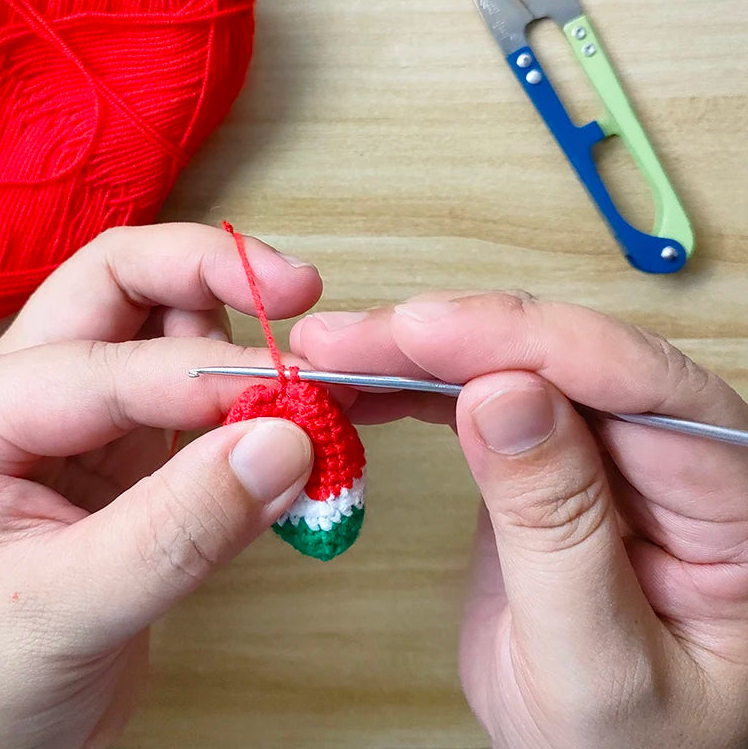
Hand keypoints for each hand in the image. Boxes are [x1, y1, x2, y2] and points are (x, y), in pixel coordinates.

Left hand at [0, 223, 320, 748]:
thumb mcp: (61, 613)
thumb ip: (174, 529)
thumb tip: (284, 442)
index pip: (101, 363)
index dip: (201, 379)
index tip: (288, 404)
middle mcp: (22, 391)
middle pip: (121, 282)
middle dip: (208, 271)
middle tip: (298, 288)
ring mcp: (79, 417)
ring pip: (163, 322)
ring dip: (235, 328)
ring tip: (299, 368)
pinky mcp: (127, 452)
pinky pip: (194, 391)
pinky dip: (246, 392)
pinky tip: (285, 418)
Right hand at [291, 292, 747, 748]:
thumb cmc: (630, 742)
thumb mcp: (594, 660)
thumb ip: (557, 526)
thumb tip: (503, 391)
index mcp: (729, 496)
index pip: (632, 382)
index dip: (518, 338)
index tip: (415, 332)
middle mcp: (674, 450)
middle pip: (559, 354)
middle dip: (443, 338)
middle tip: (340, 342)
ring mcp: (604, 445)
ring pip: (508, 361)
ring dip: (413, 354)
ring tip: (330, 357)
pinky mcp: (545, 450)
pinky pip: (478, 394)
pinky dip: (413, 386)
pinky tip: (362, 383)